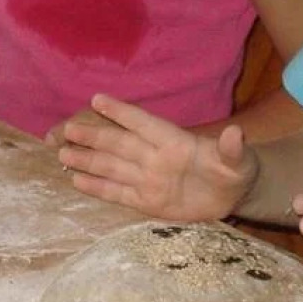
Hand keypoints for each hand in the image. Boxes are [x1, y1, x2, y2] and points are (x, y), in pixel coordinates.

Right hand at [57, 94, 256, 220]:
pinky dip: (98, 188)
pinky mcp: (148, 201)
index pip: (144, 123)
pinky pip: (119, 193)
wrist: (234, 196)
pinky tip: (77, 181)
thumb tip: (236, 133)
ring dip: (89, 160)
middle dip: (95, 136)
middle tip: (68, 129)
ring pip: (113, 167)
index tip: (97, 100)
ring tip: (62, 154)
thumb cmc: (236, 169)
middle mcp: (156, 157)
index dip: (122, 112)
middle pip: (120, 144)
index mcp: (175, 142)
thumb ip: (232, 148)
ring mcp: (149, 179)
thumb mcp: (240, 160)